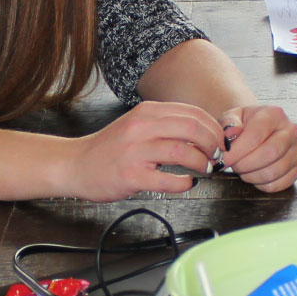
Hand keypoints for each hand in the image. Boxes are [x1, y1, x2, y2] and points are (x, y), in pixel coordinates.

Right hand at [63, 100, 227, 200]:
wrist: (75, 165)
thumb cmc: (109, 149)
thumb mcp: (137, 125)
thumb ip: (165, 125)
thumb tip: (203, 133)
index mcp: (146, 112)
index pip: (192, 113)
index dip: (214, 128)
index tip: (221, 141)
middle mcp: (141, 127)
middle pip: (192, 129)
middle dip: (213, 144)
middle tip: (217, 156)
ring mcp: (135, 152)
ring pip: (183, 152)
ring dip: (202, 163)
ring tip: (204, 169)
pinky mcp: (131, 176)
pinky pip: (169, 179)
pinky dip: (185, 183)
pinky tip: (187, 183)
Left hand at [220, 103, 296, 191]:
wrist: (259, 130)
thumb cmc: (244, 124)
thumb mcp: (232, 117)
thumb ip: (228, 123)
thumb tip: (232, 133)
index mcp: (274, 114)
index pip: (256, 135)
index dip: (237, 151)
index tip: (224, 159)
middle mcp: (291, 130)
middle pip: (270, 154)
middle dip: (245, 164)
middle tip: (233, 165)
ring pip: (274, 172)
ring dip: (251, 176)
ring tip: (242, 169)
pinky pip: (279, 184)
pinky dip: (261, 184)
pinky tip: (254, 175)